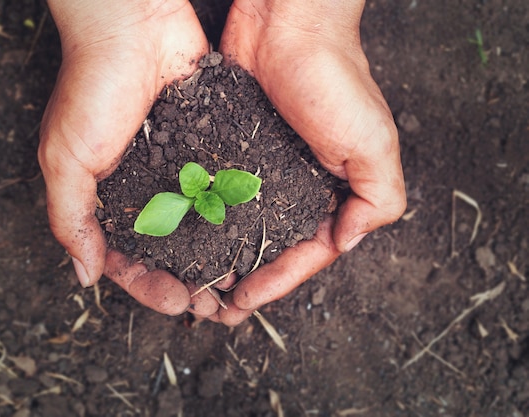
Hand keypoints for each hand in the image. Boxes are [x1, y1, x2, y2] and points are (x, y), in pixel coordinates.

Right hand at [38, 0, 212, 314]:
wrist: (133, 26)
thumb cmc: (91, 86)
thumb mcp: (64, 159)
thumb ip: (71, 219)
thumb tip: (83, 275)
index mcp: (106, 198)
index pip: (125, 258)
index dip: (148, 287)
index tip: (175, 304)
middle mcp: (143, 190)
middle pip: (167, 252)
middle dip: (187, 283)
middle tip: (213, 309)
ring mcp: (176, 171)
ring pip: (198, 229)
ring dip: (214, 261)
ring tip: (236, 287)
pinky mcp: (205, 149)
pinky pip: (219, 193)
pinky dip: (232, 221)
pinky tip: (252, 241)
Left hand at [211, 0, 406, 324]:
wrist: (287, 23)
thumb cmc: (336, 76)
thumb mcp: (374, 142)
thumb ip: (378, 198)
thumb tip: (349, 242)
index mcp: (335, 190)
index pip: (310, 252)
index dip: (280, 281)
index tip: (246, 300)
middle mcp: (300, 184)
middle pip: (275, 246)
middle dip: (251, 278)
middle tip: (217, 307)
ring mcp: (265, 168)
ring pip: (244, 226)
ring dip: (224, 255)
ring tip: (197, 281)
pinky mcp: (234, 148)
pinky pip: (220, 193)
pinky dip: (207, 218)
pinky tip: (186, 236)